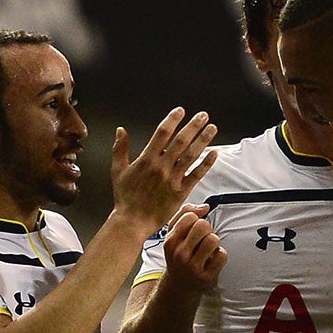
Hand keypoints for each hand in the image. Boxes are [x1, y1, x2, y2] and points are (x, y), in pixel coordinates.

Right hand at [111, 109, 218, 233]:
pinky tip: (214, 153)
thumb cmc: (124, 197)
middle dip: (194, 126)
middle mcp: (162, 167)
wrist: (132, 221)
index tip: (181, 111)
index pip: (162, 133)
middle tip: (204, 115)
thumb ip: (120, 148)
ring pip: (191, 155)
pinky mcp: (181, 192)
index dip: (173, 120)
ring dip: (203, 140)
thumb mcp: (117, 170)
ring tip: (212, 128)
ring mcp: (173, 179)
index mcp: (146, 159)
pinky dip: (206, 164)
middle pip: (181, 141)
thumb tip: (121, 129)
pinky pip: (196, 175)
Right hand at [160, 206, 225, 295]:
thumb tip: (205, 206)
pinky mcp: (206, 277)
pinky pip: (222, 255)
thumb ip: (184, 214)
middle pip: (203, 225)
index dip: (196, 220)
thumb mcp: (174, 235)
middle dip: (207, 229)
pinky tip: (212, 261)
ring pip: (214, 239)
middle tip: (203, 239)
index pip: (190, 217)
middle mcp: (180, 255)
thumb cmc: (180, 255)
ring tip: (208, 250)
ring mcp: (193, 267)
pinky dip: (220, 256)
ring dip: (214, 242)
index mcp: (170, 242)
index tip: (193, 231)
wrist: (181, 285)